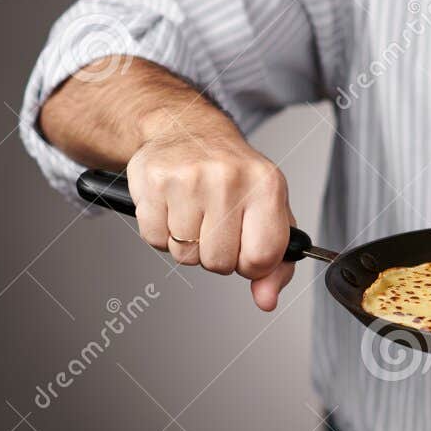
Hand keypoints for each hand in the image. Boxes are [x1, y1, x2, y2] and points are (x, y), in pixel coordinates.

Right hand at [125, 113, 297, 310]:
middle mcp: (230, 178)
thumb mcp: (268, 211)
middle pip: (220, 263)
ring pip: (185, 256)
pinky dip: (162, 233)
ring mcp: (190, 178)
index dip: (250, 264)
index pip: (262, 258)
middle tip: (214, 224)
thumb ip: (276, 262)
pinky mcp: (154, 181)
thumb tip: (267, 300)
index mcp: (268, 186)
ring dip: (187, 244)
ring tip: (193, 213)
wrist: (189, 130)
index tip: (245, 247)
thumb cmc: (234, 177)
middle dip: (216, 254)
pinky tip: (172, 206)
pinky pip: (155, 240)